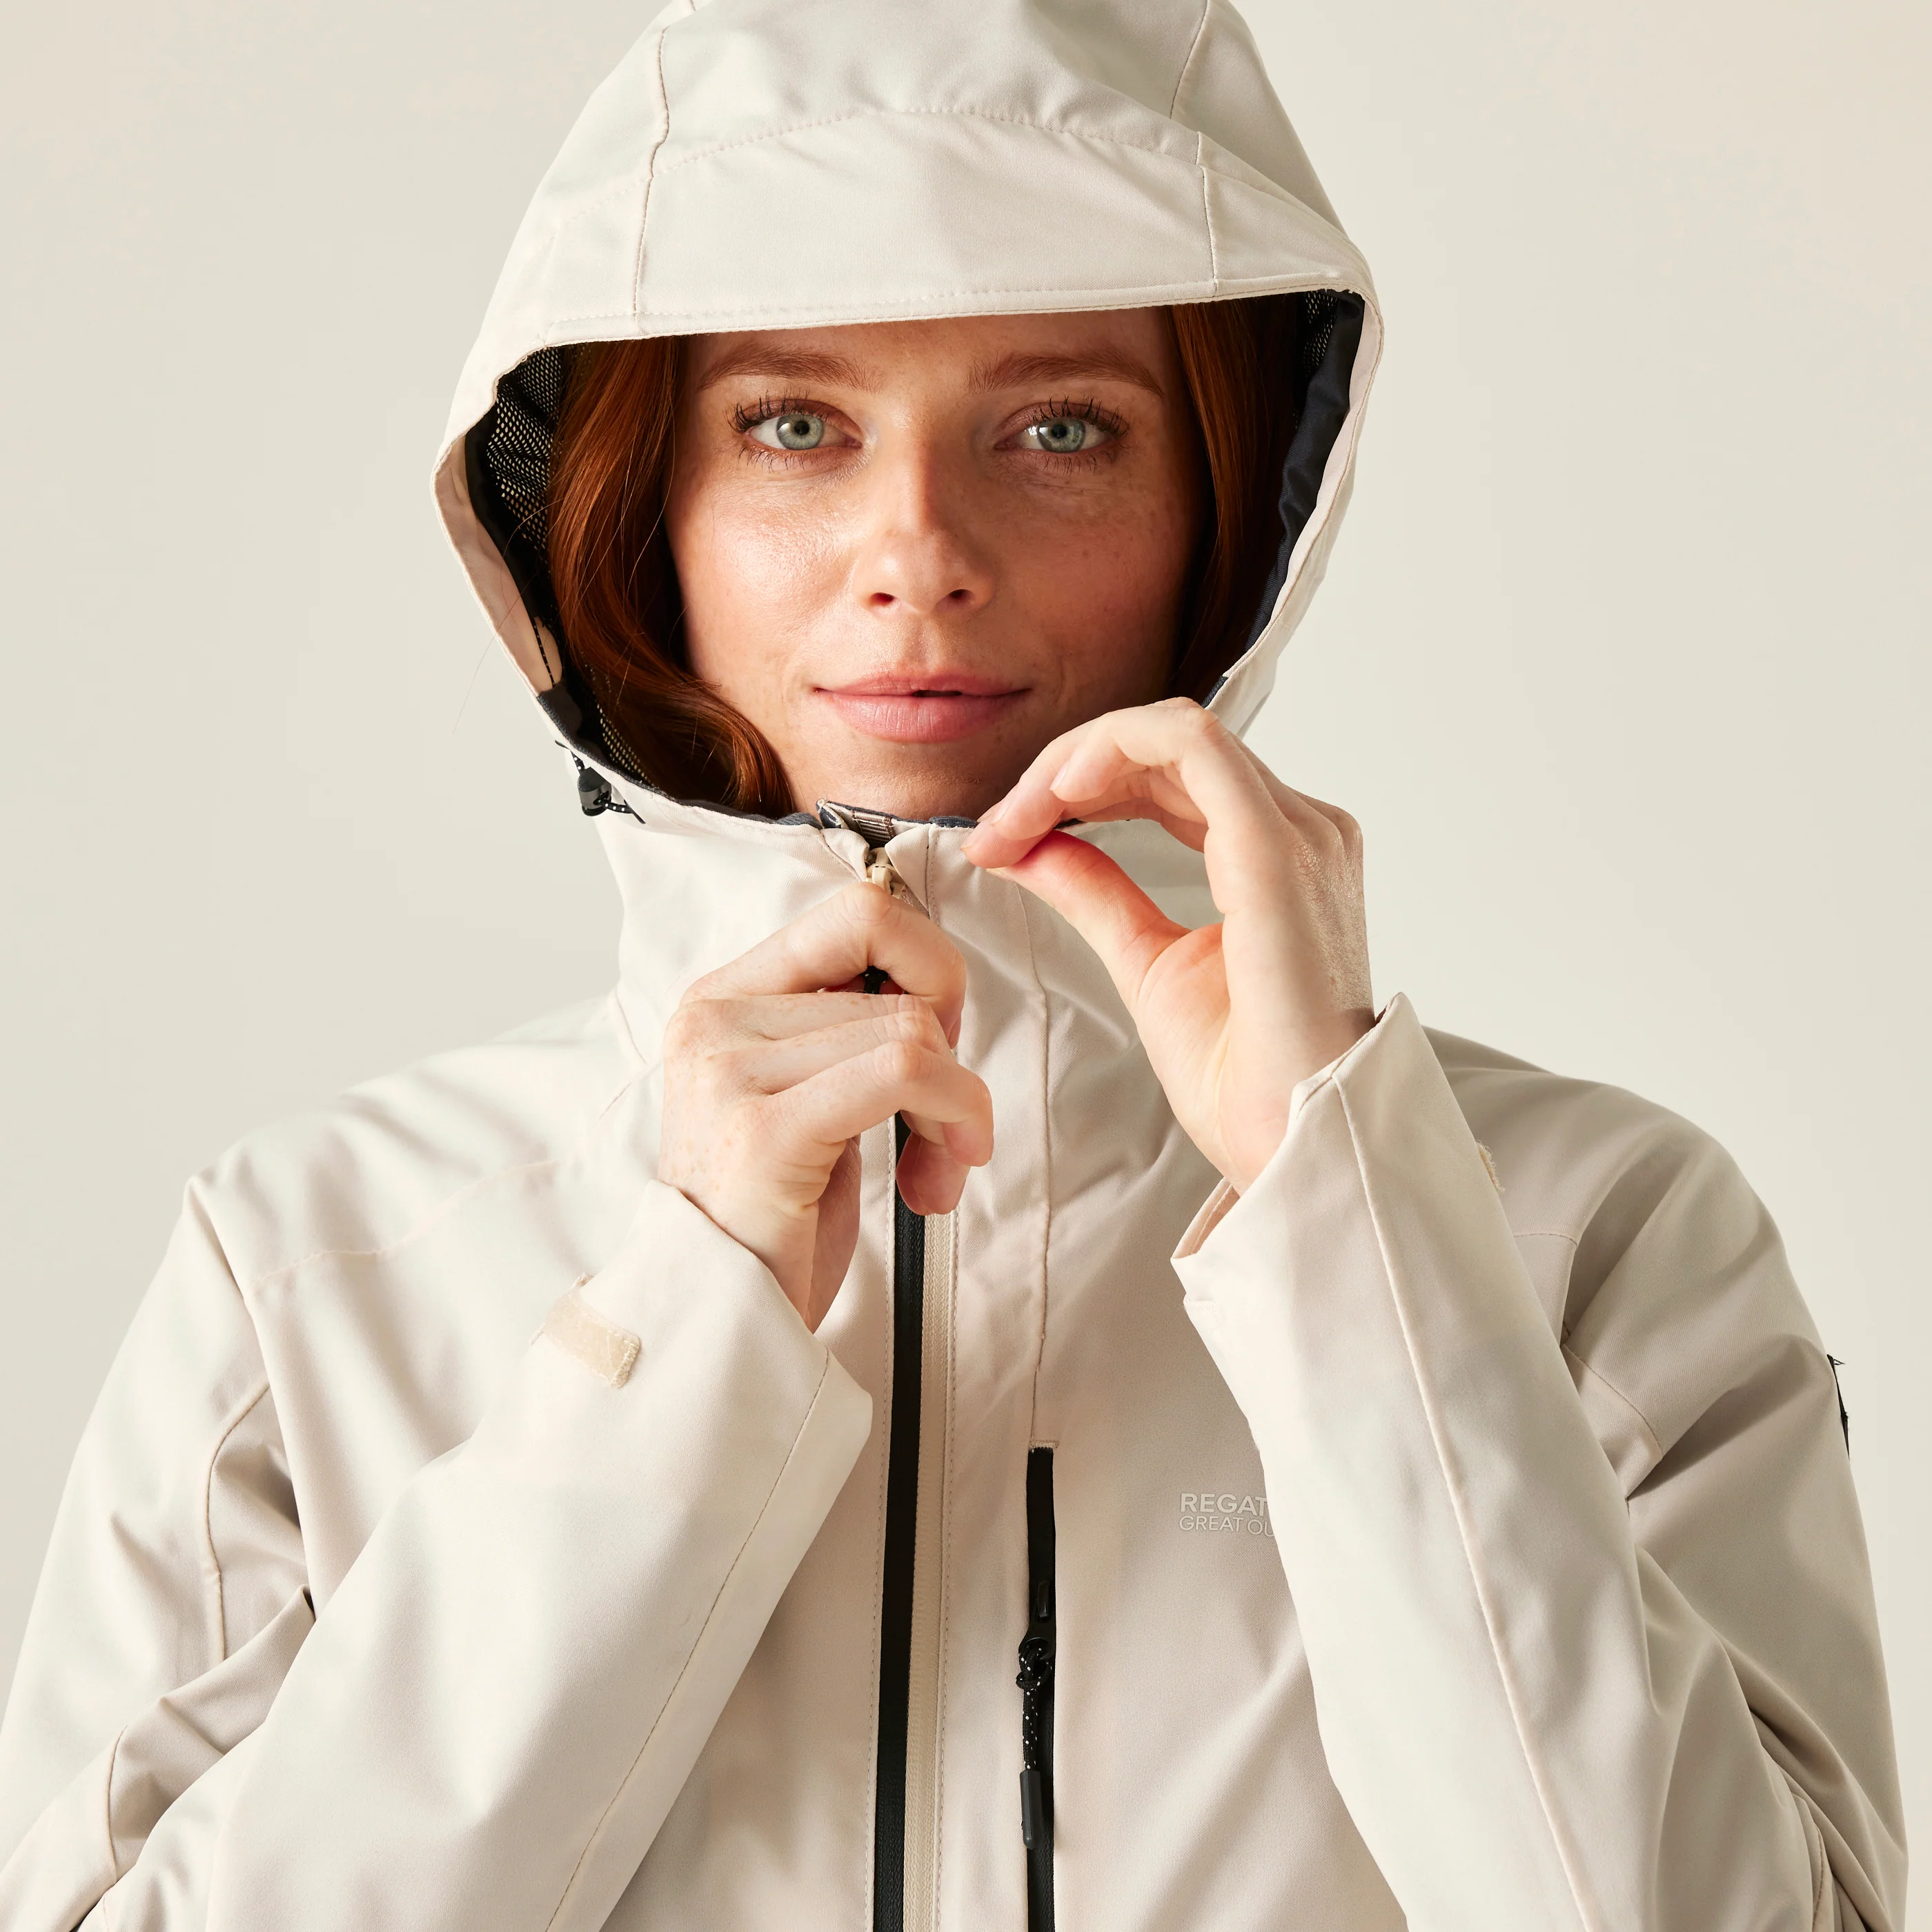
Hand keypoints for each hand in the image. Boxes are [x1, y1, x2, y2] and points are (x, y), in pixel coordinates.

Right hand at [657, 884, 993, 1329]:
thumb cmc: (773, 1217)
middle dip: (952, 1047)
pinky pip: (905, 1071)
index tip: (935, 1040)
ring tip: (931, 1170)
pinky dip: (953, 1115)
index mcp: (724, 996)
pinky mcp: (766, 1127)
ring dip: (956, 1108)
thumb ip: (846, 1027)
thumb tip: (933, 981)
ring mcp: (732, 1069)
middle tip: (944, 1119)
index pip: (859, 911)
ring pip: (912, 1029)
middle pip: (895, 972)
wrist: (716, 1323)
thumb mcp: (804, 1095)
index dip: (926, 966)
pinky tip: (935, 1178)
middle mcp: (716, 1018)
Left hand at [961, 698, 1371, 1191]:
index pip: (1172, 776)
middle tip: (995, 828)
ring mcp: (1297, 834)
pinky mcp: (1276, 850)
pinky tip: (1058, 791)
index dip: (1078, 788)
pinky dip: (1114, 752)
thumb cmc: (1245, 1079)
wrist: (1294, 1145)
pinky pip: (1191, 748)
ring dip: (1076, 760)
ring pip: (1175, 731)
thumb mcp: (1144, 961)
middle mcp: (1301, 832)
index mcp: (1277, 857)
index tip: (1004, 835)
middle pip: (1167, 747)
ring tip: (1015, 814)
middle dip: (1063, 773)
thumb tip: (1031, 846)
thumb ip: (1095, 892)